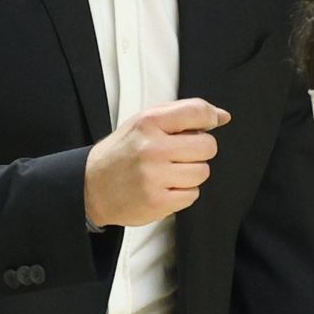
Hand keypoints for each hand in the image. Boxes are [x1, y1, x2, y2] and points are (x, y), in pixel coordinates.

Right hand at [84, 98, 228, 227]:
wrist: (90, 186)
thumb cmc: (123, 151)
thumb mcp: (144, 122)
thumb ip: (183, 114)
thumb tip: (223, 117)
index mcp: (149, 122)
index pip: (197, 111)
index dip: (210, 118)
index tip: (210, 124)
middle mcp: (152, 148)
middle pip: (208, 146)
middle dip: (199, 150)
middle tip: (180, 153)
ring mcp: (154, 177)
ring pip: (202, 172)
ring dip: (191, 173)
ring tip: (170, 171)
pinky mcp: (157, 202)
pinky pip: (193, 195)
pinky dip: (183, 192)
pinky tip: (165, 187)